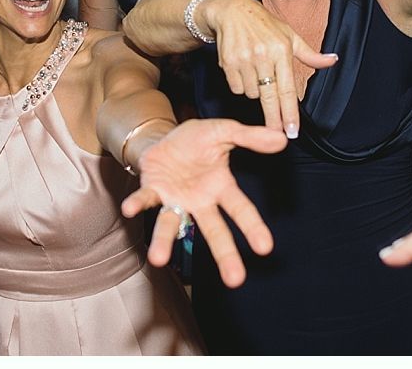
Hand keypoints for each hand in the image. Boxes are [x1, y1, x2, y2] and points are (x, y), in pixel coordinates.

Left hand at [120, 119, 287, 287]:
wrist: (165, 138)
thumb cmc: (197, 141)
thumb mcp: (224, 131)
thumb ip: (250, 137)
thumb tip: (282, 138)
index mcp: (221, 187)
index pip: (241, 210)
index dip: (253, 228)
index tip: (265, 248)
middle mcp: (199, 201)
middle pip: (214, 230)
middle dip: (224, 254)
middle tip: (235, 280)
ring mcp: (175, 199)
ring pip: (172, 225)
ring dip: (164, 242)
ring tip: (158, 260)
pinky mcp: (153, 191)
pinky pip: (146, 200)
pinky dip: (137, 205)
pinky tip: (129, 210)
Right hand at [204, 0, 336, 137]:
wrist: (232, 11)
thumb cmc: (265, 25)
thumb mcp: (290, 35)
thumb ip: (310, 54)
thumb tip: (333, 61)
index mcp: (282, 50)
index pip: (287, 89)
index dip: (289, 113)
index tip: (292, 131)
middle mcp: (263, 55)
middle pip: (269, 97)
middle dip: (274, 119)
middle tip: (278, 133)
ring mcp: (244, 59)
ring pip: (252, 93)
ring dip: (255, 90)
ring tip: (256, 72)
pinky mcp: (227, 63)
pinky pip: (237, 87)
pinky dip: (241, 84)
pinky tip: (243, 69)